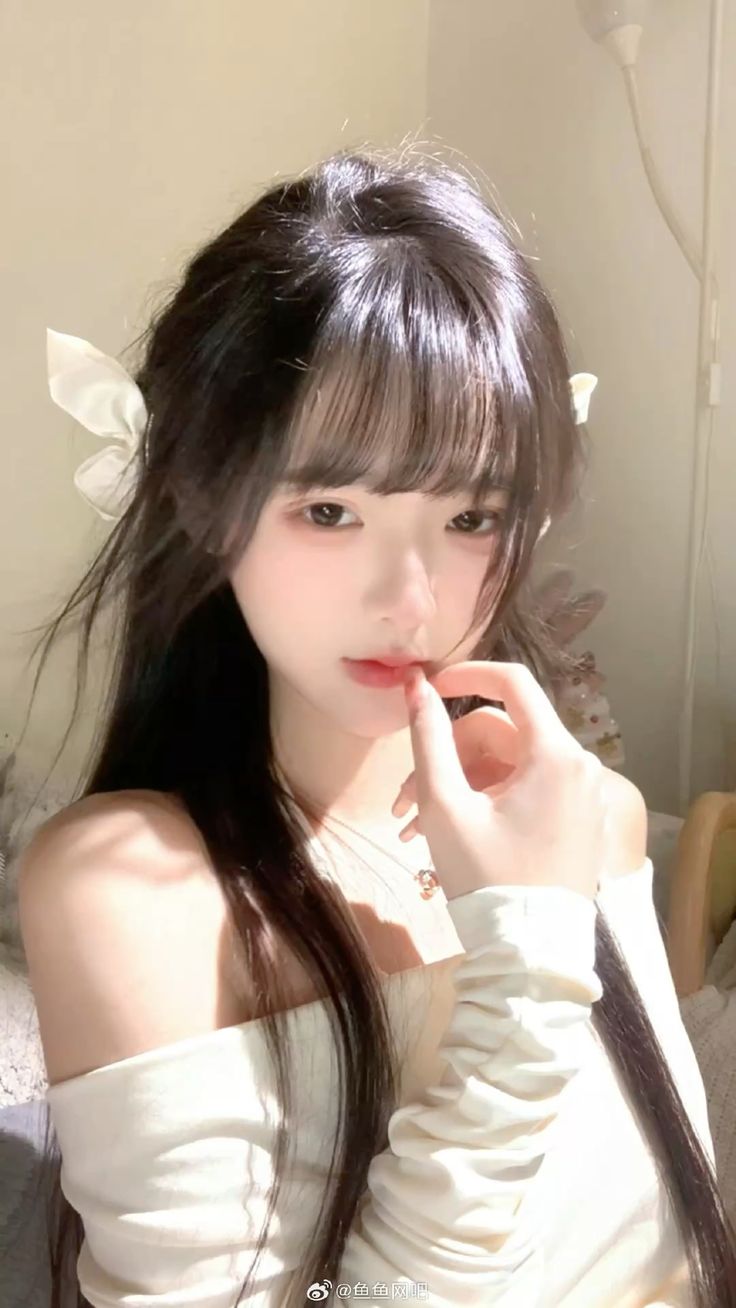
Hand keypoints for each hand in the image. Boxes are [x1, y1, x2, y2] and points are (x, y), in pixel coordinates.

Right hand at [392, 661, 607, 902]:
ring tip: (414, 830)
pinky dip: (486, 805)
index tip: (427, 688)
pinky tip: (447, 838)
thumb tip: (416, 685)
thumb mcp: (445, 807)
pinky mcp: (578, 826)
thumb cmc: (486, 879)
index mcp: (556, 755)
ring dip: (459, 788)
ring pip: (508, 768)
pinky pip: (526, 794)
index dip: (465, 676)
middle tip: (404, 801)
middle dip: (447, 760)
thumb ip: (427, 739)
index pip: (513, 683)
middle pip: (501, 735)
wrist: (530, 958)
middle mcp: (579, 768)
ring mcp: (582, 799)